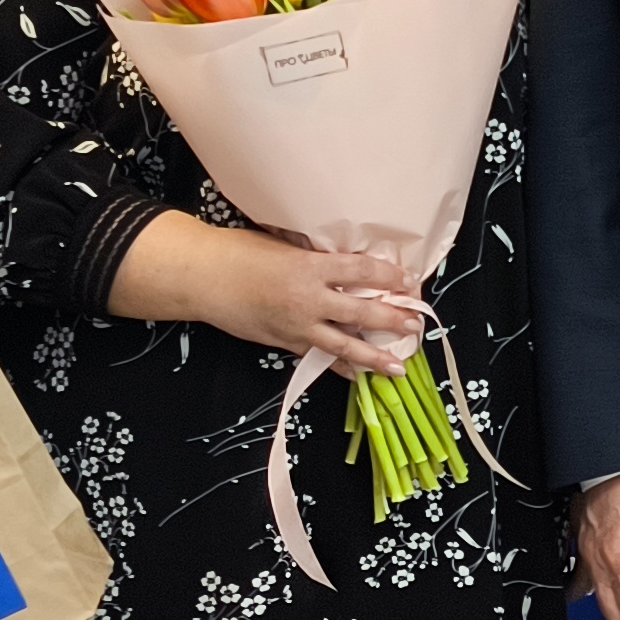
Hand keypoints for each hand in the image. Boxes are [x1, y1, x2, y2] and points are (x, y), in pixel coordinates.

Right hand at [207, 232, 426, 378]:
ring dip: (374, 356)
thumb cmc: (239, 252)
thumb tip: (344, 263)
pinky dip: (340, 366)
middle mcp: (309, 299)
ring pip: (345, 344)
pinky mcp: (284, 343)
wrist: (203, 278)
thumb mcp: (284, 245)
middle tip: (415, 325)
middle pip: (362, 311)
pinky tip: (357, 374)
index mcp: (310, 266)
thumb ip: (315, 257)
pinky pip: (319, 357)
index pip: (361, 270)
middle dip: (393, 319)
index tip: (408, 281)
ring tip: (399, 366)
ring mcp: (297, 325)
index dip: (389, 276)